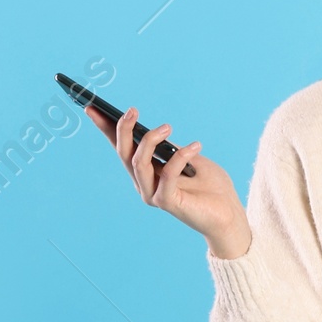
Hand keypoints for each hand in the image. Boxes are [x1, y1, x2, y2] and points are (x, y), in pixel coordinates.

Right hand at [89, 104, 252, 260]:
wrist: (229, 214)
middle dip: (124, 129)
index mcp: (148, 172)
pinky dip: (180, 156)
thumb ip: (169, 148)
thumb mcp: (188, 158)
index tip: (92, 107)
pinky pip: (167, 173)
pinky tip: (195, 146)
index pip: (122, 148)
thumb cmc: (211, 186)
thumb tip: (154, 131)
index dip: (106, 128)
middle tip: (132, 110)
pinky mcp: (167, 203)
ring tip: (167, 127)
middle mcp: (145, 184)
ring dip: (150, 140)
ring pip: (139, 162)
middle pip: (125, 154)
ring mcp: (153, 195)